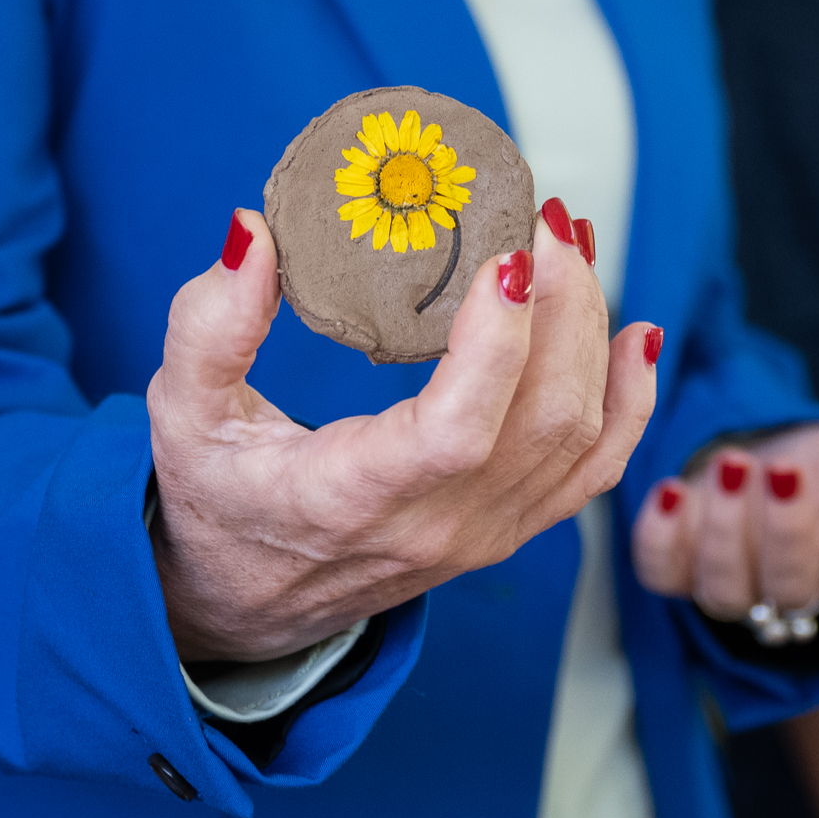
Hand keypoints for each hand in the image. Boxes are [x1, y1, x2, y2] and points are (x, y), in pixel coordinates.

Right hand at [147, 198, 660, 663]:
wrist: (244, 604)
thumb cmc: (215, 500)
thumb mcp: (182, 415)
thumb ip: (206, 327)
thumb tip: (253, 233)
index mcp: (352, 498)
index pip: (454, 433)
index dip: (498, 345)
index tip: (508, 253)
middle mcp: (436, 526)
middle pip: (544, 420)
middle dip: (563, 304)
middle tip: (544, 214)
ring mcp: (483, 533)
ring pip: (582, 438)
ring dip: (593, 331)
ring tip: (574, 245)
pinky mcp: (508, 528)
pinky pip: (595, 472)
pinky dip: (629, 402)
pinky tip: (635, 336)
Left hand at [629, 418, 818, 628]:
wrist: (758, 465)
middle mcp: (793, 587)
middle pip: (792, 585)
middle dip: (787, 530)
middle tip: (783, 469)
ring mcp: (732, 583)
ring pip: (726, 589)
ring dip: (726, 529)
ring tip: (732, 465)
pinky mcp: (676, 570)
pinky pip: (662, 573)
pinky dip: (660, 538)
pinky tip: (669, 491)